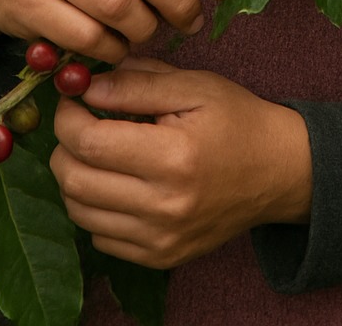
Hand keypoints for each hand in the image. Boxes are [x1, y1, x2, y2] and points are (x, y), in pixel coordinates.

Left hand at [50, 58, 312, 269]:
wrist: (278, 171)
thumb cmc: (235, 119)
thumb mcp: (193, 85)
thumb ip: (136, 82)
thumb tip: (84, 86)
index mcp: (174, 156)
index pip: (89, 142)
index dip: (68, 116)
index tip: (73, 98)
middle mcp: (165, 206)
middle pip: (75, 181)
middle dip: (63, 146)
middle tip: (78, 123)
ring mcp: (162, 239)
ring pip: (80, 212)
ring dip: (74, 176)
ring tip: (96, 151)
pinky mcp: (161, 258)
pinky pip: (100, 238)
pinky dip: (95, 208)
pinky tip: (116, 181)